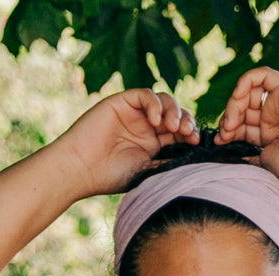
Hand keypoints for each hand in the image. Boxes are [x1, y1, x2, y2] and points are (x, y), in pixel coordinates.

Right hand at [57, 89, 198, 196]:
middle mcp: (146, 127)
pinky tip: (156, 120)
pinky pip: (145, 95)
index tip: (196, 143)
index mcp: (155, 144)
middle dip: (186, 121)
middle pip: (175, 114)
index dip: (191, 133)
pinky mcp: (122, 102)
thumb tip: (195, 159)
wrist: (82, 168)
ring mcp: (135, 113)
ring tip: (173, 126)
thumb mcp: (148, 172)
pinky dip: (155, 104)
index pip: (180, 132)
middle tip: (189, 133)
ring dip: (173, 111)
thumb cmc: (111, 176)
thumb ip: (168, 161)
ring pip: (164, 101)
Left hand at [215, 68, 278, 184]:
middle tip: (224, 132)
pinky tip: (238, 95)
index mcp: (269, 134)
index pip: (242, 126)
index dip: (228, 131)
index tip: (219, 141)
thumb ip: (249, 157)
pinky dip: (246, 81)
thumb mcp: (264, 163)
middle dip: (229, 118)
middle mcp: (273, 117)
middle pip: (243, 108)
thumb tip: (232, 156)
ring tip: (230, 121)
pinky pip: (262, 75)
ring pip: (248, 92)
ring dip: (234, 103)